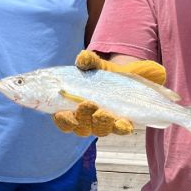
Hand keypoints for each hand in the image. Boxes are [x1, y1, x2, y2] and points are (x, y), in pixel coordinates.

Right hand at [51, 49, 168, 136]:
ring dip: (101, 124)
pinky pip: (119, 130)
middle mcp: (86, 119)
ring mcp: (103, 123)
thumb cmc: (103, 72)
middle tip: (89, 104)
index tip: (68, 114)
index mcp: (72, 107)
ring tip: (105, 113)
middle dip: (84, 118)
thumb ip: (88, 61)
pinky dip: (121, 128)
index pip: (63, 120)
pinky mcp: (120, 123)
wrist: (127, 74)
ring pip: (99, 130)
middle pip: (81, 128)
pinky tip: (124, 124)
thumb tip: (83, 59)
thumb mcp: (95, 64)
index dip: (64, 120)